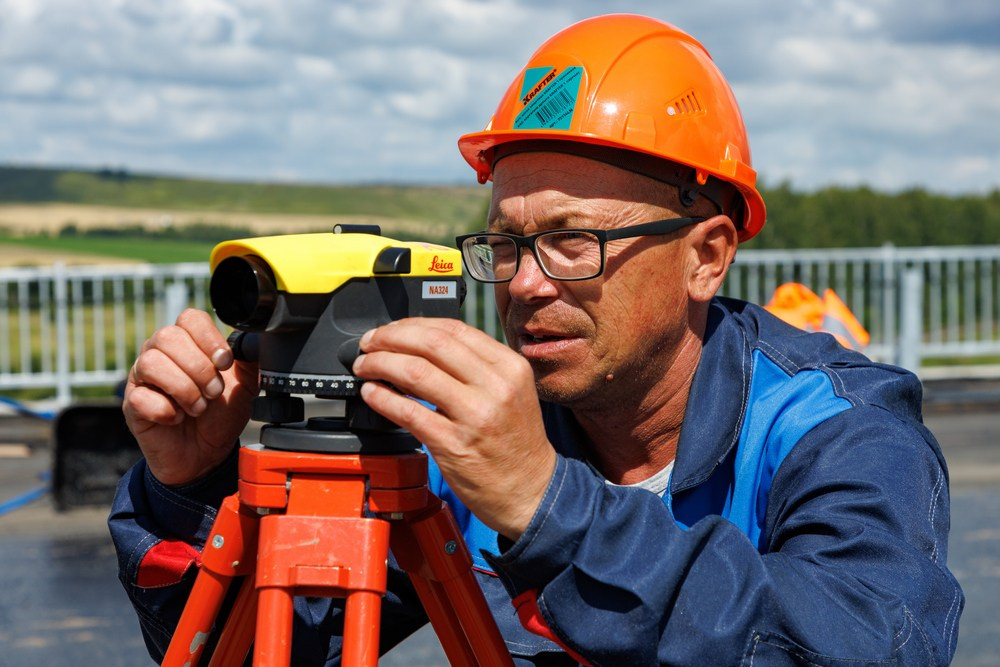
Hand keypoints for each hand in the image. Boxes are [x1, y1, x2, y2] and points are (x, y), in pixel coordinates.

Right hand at [123, 308, 258, 485]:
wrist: (207, 455)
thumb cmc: (221, 415)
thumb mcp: (244, 386)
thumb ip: (249, 360)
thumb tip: (251, 339)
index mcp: (189, 342)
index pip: (189, 318)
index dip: (208, 337)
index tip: (224, 362)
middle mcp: (161, 353)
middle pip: (168, 337)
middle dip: (199, 368)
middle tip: (214, 392)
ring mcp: (142, 377)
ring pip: (151, 363)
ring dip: (184, 389)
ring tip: (198, 408)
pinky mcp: (132, 403)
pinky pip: (141, 397)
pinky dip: (166, 411)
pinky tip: (177, 419)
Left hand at [352, 318, 555, 540]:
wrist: (531, 491)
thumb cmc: (516, 442)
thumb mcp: (512, 390)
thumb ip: (478, 366)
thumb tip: (424, 344)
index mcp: (509, 367)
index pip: (453, 329)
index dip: (413, 324)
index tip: (392, 329)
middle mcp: (495, 386)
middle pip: (431, 343)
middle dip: (390, 338)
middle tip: (370, 343)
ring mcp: (474, 416)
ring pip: (415, 372)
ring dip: (380, 363)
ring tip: (365, 366)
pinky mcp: (453, 444)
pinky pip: (407, 412)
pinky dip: (382, 397)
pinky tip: (372, 393)